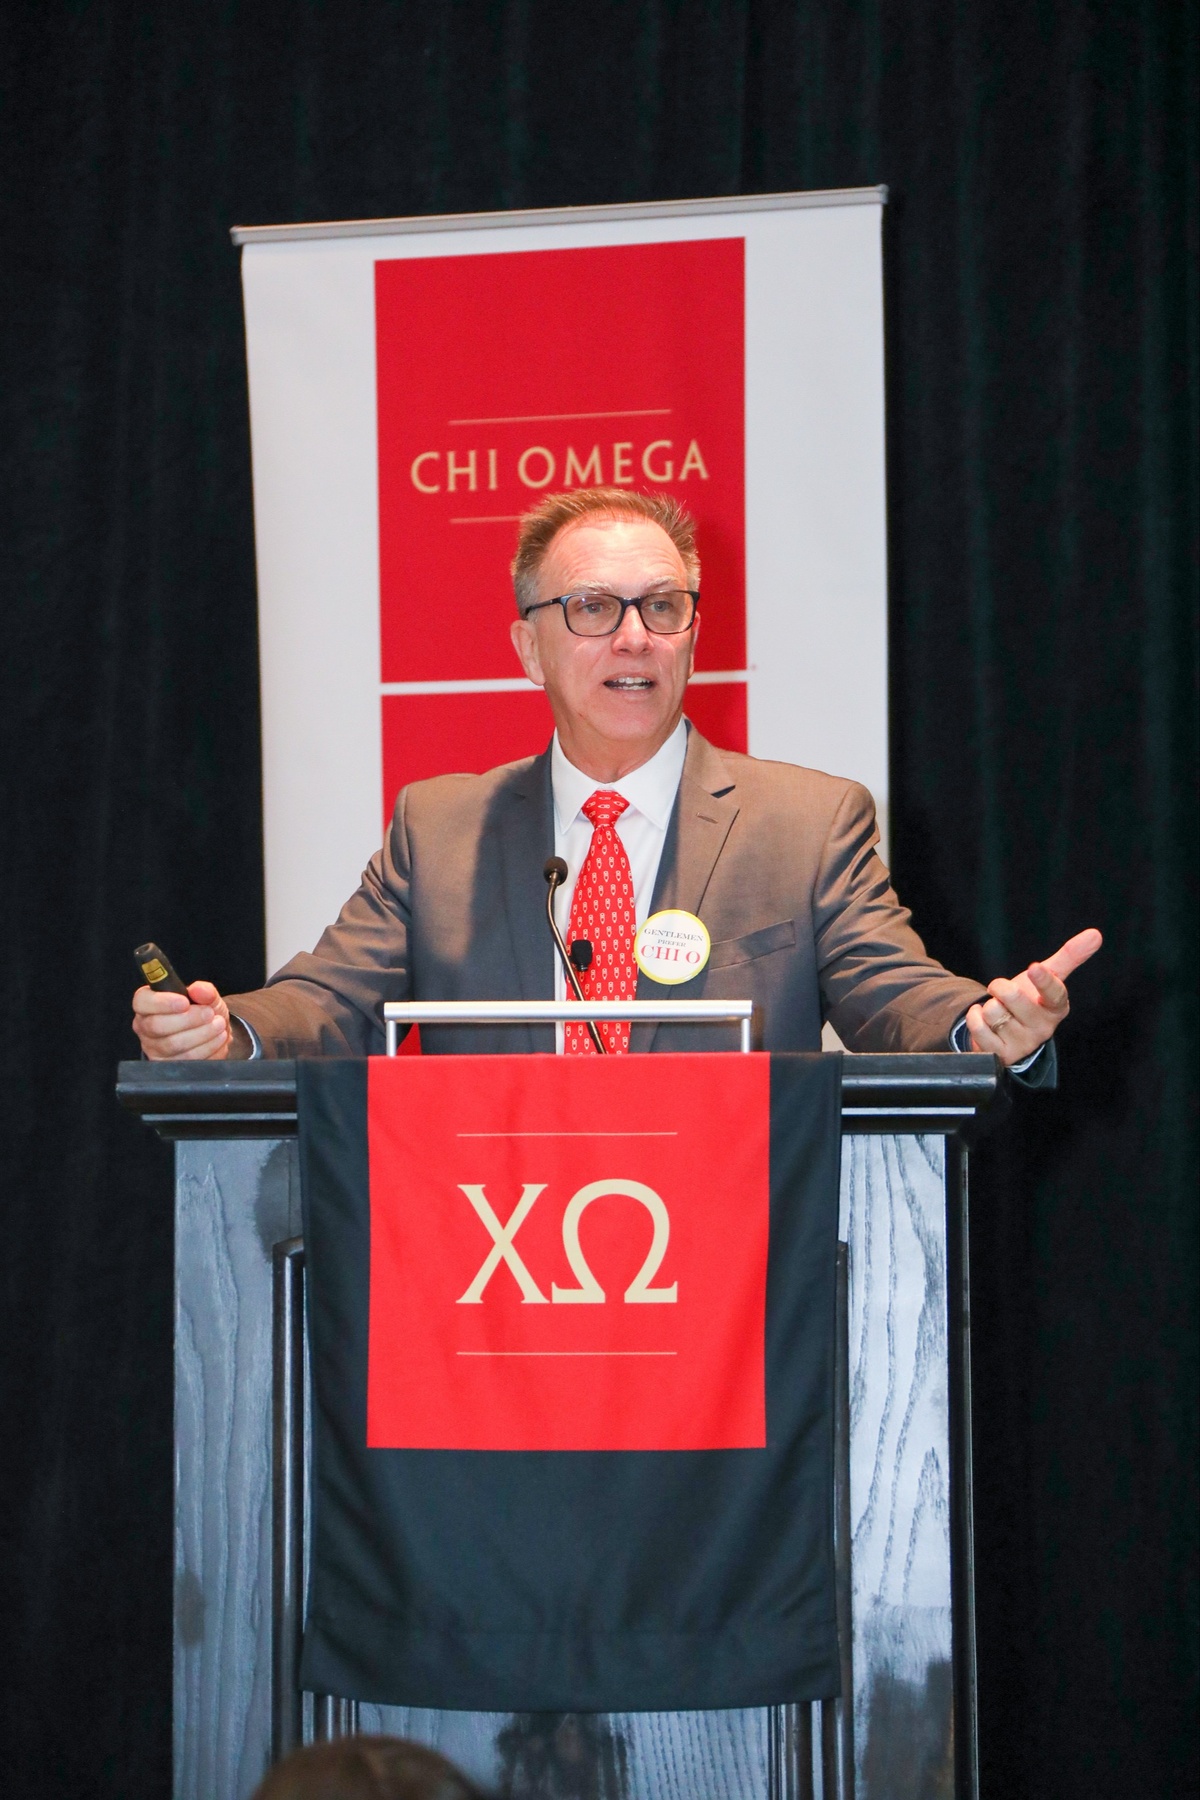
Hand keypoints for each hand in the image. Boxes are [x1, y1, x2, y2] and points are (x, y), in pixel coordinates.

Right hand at [132, 979, 231, 1060]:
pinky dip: (207, 1048)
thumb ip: (204, 991)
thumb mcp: (207, 997)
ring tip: (219, 1024)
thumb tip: (200, 990)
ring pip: (173, 1044)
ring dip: (202, 1033)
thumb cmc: (203, 1011)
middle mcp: (146, 1027)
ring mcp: (155, 1049)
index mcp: (148, 1005)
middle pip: (156, 1026)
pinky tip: (218, 1038)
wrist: (215, 1034)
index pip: (142, 1001)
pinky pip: (186, 1060)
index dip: (162, 1002)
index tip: (185, 1002)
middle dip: (188, 1019)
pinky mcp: (168, 1065)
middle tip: (209, 1014)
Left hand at [967, 928, 1102, 1066]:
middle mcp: (1042, 1029)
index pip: (1055, 995)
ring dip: (989, 1007)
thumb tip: (1095, 934)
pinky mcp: (1001, 1055)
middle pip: (1014, 997)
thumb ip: (1069, 957)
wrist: (1007, 1033)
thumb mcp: (1046, 978)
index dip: (1045, 981)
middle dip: (1000, 987)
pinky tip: (985, 1021)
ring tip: (999, 1013)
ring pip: (994, 1012)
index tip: (1034, 967)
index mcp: (1056, 1008)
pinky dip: (975, 1018)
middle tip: (1003, 992)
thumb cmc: (1029, 1000)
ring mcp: (1022, 1044)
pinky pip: (979, 1027)